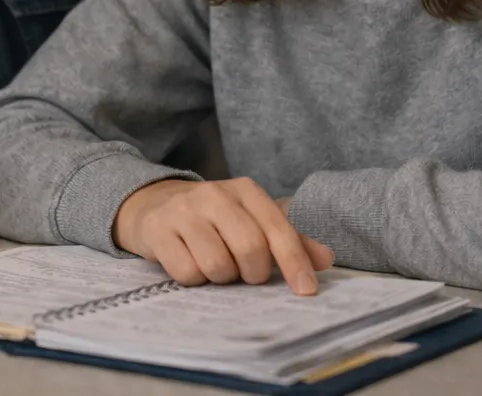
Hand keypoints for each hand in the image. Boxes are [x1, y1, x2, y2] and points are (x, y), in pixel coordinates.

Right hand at [112, 178, 332, 294]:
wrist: (156, 204)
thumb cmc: (215, 219)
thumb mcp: (253, 220)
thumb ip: (289, 239)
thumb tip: (326, 260)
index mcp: (245, 190)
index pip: (278, 230)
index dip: (295, 263)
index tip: (307, 291)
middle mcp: (215, 194)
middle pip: (249, 249)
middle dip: (253, 273)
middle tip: (246, 274)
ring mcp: (183, 211)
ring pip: (217, 265)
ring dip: (221, 278)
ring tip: (216, 266)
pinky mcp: (158, 230)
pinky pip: (186, 272)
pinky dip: (194, 279)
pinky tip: (191, 264)